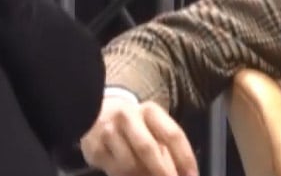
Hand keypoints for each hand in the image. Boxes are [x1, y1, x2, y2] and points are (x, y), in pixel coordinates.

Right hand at [80, 95, 197, 175]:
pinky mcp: (95, 148)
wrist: (98, 115)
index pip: (172, 134)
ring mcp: (108, 131)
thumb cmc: (135, 125)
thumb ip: (168, 148)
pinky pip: (116, 172)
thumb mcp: (153, 128)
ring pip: (131, 165)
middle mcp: (127, 116)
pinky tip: (132, 175)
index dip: (185, 158)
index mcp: (149, 111)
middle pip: (149, 149)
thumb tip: (183, 174)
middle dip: (163, 173)